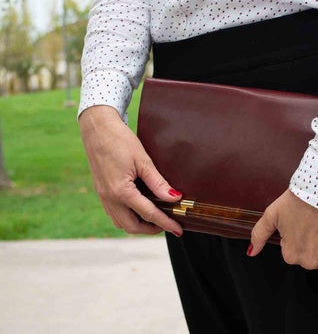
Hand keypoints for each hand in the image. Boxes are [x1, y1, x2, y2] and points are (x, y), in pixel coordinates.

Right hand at [79, 106, 182, 235]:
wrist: (97, 129)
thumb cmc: (120, 141)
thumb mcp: (142, 160)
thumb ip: (158, 182)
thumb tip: (174, 197)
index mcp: (121, 191)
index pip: (148, 214)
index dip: (166, 223)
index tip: (178, 229)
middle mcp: (109, 198)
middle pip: (132, 227)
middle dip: (151, 229)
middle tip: (168, 224)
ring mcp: (103, 197)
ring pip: (121, 223)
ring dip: (138, 225)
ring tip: (155, 218)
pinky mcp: (101, 193)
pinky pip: (114, 214)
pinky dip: (128, 217)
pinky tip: (139, 209)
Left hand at [249, 189, 317, 270]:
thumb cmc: (299, 200)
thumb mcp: (272, 214)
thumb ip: (259, 235)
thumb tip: (251, 252)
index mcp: (290, 255)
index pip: (292, 253)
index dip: (296, 238)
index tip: (301, 225)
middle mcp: (308, 262)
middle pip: (308, 259)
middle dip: (310, 246)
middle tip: (313, 226)